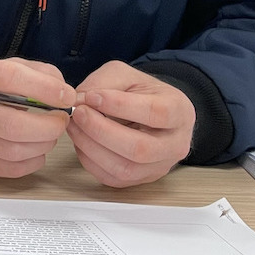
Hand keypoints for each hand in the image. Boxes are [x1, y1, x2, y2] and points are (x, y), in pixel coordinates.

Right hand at [0, 57, 74, 177]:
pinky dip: (34, 159)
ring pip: (16, 150)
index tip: (66, 97)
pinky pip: (14, 168)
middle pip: (13, 124)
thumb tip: (63, 92)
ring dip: (44, 143)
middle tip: (61, 120)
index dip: (44, 88)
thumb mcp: (2, 68)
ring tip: (47, 133)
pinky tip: (33, 147)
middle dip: (49, 126)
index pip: (9, 78)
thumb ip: (36, 72)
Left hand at [68, 61, 194, 186]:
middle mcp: (175, 144)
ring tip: (74, 125)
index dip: (120, 105)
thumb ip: (104, 82)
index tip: (92, 96)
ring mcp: (160, 166)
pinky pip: (111, 178)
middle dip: (101, 130)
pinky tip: (80, 141)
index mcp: (179, 112)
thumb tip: (79, 100)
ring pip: (125, 168)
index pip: (155, 113)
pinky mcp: (140, 179)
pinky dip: (89, 160)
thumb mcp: (126, 75)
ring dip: (91, 147)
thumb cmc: (140, 93)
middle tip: (78, 113)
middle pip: (140, 148)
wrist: (152, 113)